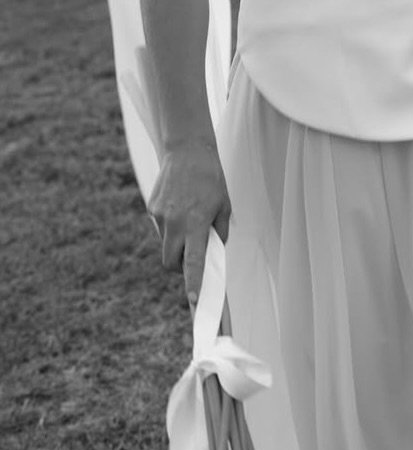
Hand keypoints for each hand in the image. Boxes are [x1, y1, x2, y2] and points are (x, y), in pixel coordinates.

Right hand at [147, 138, 230, 311]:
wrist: (187, 150)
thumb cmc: (211, 180)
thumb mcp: (223, 206)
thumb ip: (218, 233)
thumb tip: (212, 253)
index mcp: (195, 223)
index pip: (193, 261)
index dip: (193, 282)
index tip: (194, 299)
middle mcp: (174, 223)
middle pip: (171, 262)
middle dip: (180, 265)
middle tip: (193, 252)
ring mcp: (159, 216)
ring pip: (165, 244)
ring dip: (176, 243)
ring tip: (189, 218)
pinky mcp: (151, 208)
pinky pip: (161, 227)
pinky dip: (170, 225)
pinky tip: (179, 205)